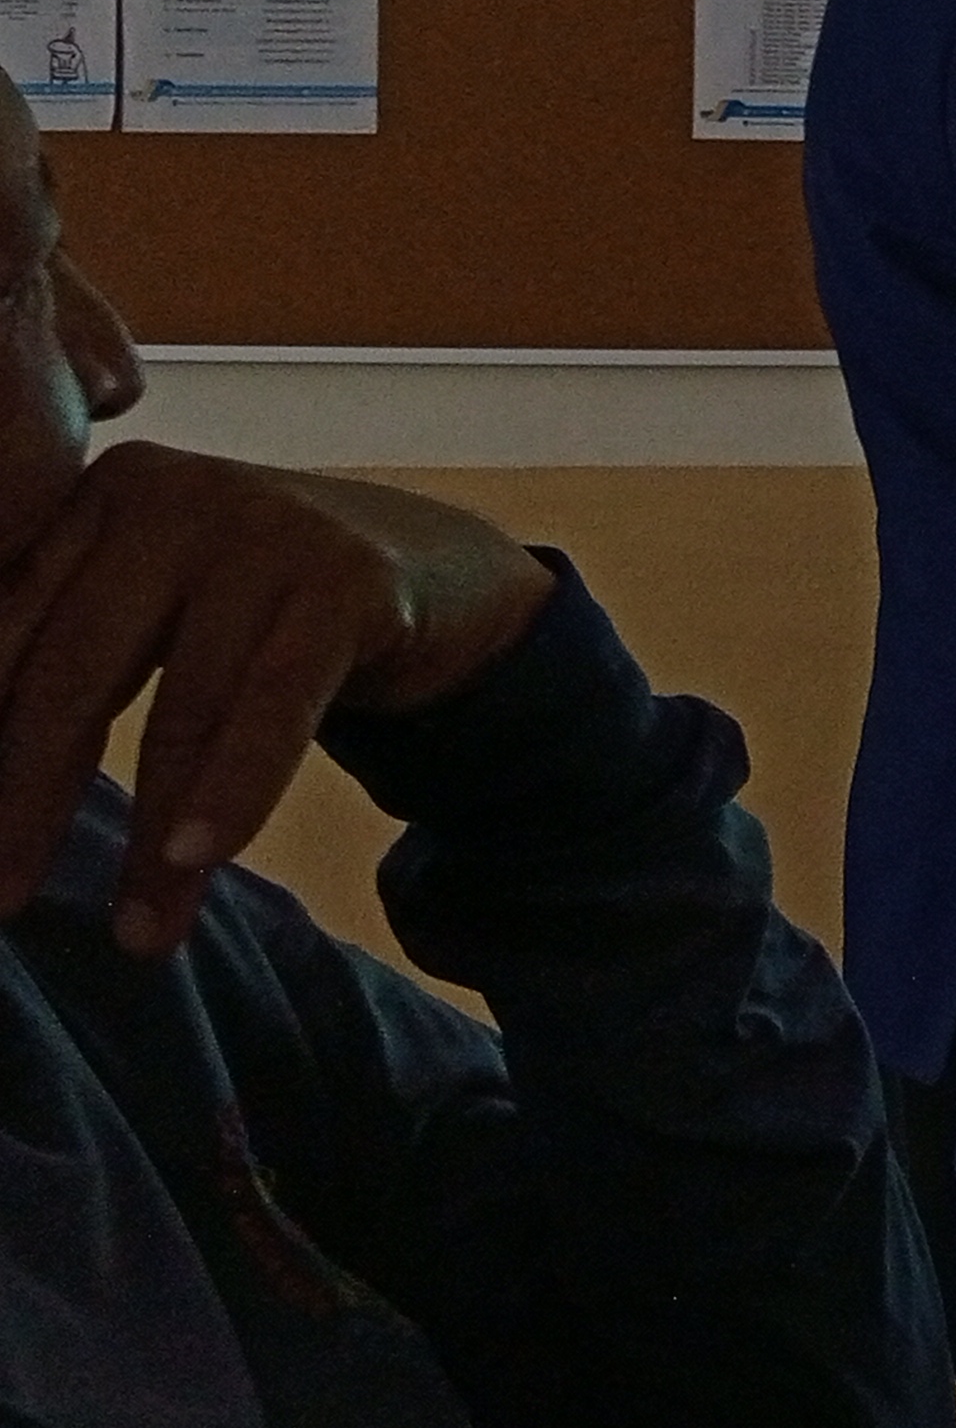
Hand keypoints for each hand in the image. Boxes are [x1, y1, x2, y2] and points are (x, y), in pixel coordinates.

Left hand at [0, 447, 553, 955]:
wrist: (441, 569)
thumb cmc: (262, 608)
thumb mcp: (153, 604)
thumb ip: (63, 647)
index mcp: (97, 498)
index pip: (6, 636)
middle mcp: (167, 494)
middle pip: (72, 675)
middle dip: (25, 800)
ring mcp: (264, 530)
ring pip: (180, 709)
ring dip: (150, 839)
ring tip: (139, 934)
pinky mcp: (347, 578)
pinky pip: (273, 706)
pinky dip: (233, 788)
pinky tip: (199, 858)